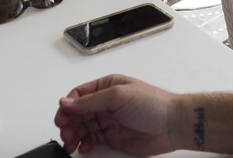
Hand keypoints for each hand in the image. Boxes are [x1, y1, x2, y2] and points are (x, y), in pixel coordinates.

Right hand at [54, 74, 177, 155]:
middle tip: (66, 134)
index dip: (67, 106)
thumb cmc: (151, 104)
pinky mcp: (113, 136)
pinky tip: (83, 147)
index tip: (61, 118)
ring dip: (74, 135)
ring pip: (83, 127)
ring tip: (71, 143)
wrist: (171, 125)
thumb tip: (66, 102)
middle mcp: (106, 102)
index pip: (79, 95)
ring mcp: (109, 120)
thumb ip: (90, 100)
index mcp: (107, 86)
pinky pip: (92, 139)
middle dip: (68, 123)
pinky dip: (84, 143)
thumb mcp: (118, 96)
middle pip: (78, 112)